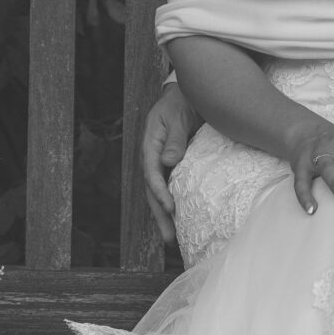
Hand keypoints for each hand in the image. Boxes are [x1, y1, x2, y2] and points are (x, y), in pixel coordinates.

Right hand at [138, 84, 199, 243]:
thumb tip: (169, 161)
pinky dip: (172, 205)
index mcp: (150, 146)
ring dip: (165, 216)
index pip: (152, 174)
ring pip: (159, 194)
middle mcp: (153, 158)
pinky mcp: (170, 166)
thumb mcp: (177, 116)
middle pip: (152, 191)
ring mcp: (160, 164)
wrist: (183, 96)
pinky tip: (179, 219)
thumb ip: (174, 137)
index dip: (160, 192)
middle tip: (170, 238)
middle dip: (160, 215)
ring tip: (172, 238)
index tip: (170, 208)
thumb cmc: (180, 103)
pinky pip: (170, 188)